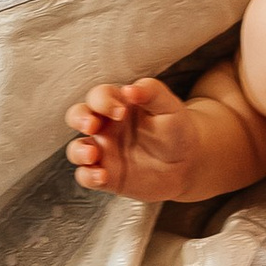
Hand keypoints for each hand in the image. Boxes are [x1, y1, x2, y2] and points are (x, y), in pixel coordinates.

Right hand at [66, 78, 201, 199]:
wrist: (188, 163)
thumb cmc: (176, 130)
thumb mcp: (169, 107)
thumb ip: (152, 92)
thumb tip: (131, 89)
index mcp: (117, 105)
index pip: (99, 96)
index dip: (103, 101)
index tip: (120, 111)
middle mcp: (105, 127)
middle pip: (78, 116)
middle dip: (79, 118)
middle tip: (91, 125)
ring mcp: (103, 152)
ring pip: (77, 149)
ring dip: (79, 151)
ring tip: (93, 155)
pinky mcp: (106, 176)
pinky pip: (86, 176)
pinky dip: (88, 176)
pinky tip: (101, 176)